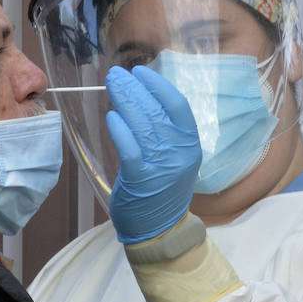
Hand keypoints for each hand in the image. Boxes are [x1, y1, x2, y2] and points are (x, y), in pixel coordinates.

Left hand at [104, 65, 201, 242]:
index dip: (158, 85)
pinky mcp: (141, 179)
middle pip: (156, 110)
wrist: (160, 229)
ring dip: (124, 101)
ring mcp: (162, 166)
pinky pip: (130, 148)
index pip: (178, 105)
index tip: (140, 72)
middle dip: (134, 88)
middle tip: (116, 75)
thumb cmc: (163, 189)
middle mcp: (180, 153)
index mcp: (191, 144)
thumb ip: (165, 131)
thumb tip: (143, 97)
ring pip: (142, 125)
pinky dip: (120, 130)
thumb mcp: (175, 157)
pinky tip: (111, 117)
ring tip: (111, 87)